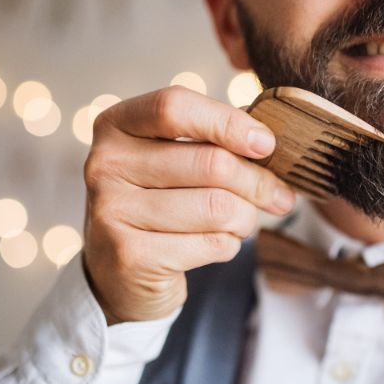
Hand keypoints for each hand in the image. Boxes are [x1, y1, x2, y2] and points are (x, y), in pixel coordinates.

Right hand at [81, 85, 296, 324]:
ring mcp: (111, 211)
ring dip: (246, 218)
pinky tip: (217, 244)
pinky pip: (211, 243)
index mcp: (115, 126)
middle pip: (209, 162)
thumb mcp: (173, 161)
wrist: (119, 276)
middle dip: (258, 182)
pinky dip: (229, 245)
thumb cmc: (159, 205)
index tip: (266, 144)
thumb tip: (266, 140)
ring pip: (217, 207)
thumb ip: (212, 140)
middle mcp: (104, 164)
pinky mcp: (130, 256)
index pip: (174, 107)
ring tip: (242, 222)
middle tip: (279, 197)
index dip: (228, 123)